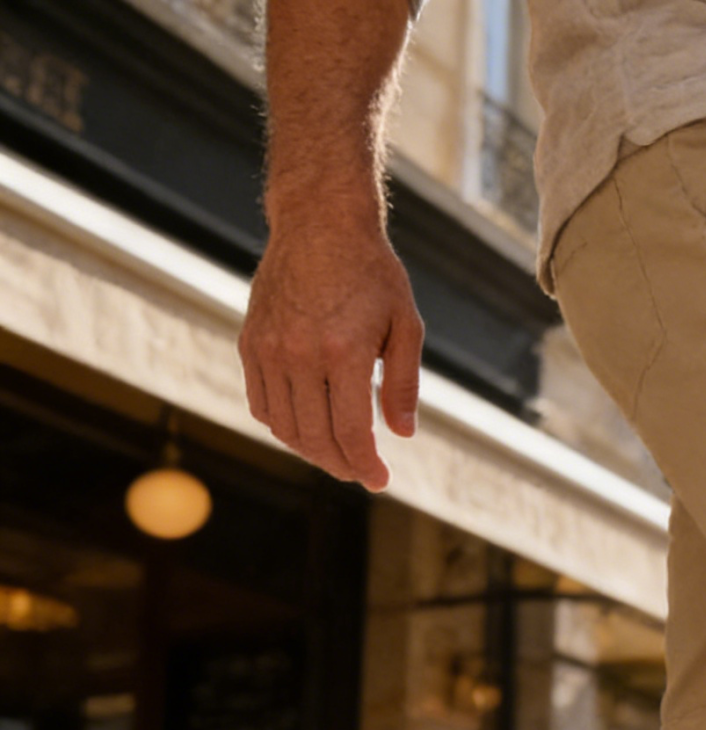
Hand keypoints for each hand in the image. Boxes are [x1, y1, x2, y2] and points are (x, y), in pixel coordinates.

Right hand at [239, 219, 423, 488]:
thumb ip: (404, 384)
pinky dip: (283, 426)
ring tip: (337, 455)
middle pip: (315, 437)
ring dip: (312, 451)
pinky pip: (261, 403)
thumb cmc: (371, 274)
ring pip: (284, 427)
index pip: (350, 432)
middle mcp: (299, 353)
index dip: (366, 466)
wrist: (319, 222)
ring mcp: (268, 348)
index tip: (379, 481)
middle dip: (341, 465)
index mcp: (342, 352)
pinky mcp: (250, 341)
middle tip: (361, 473)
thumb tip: (403, 435)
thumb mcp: (406, 325)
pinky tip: (308, 428)